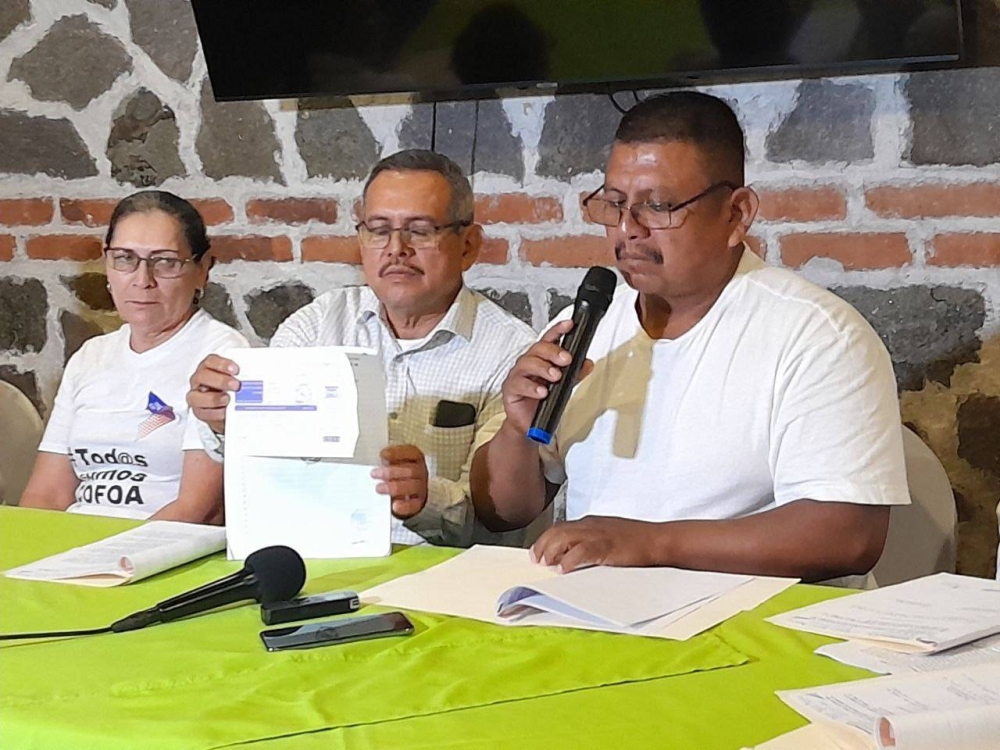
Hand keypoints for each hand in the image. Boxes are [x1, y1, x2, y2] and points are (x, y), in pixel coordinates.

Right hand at [187, 354, 240, 434]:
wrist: (230, 411)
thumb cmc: (234, 390)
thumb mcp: (238, 379)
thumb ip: (242, 376)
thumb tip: (256, 376)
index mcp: (209, 368)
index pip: (211, 361)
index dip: (222, 364)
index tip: (236, 370)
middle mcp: (200, 380)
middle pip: (203, 376)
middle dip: (220, 380)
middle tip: (236, 385)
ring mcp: (197, 396)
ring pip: (197, 396)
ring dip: (214, 398)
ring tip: (228, 400)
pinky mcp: (199, 411)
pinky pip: (203, 412)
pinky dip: (215, 412)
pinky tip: (225, 411)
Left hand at [371, 444, 427, 518]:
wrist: (406, 494)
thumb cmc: (397, 475)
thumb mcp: (392, 464)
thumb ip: (385, 462)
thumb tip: (370, 463)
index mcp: (415, 458)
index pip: (410, 452)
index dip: (397, 453)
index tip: (382, 454)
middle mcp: (420, 472)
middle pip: (411, 470)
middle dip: (391, 472)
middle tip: (374, 474)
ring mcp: (421, 487)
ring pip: (413, 486)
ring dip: (395, 487)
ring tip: (379, 488)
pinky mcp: (418, 503)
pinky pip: (414, 504)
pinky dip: (404, 505)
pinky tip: (395, 505)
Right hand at [500, 320, 593, 435]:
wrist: (528, 422)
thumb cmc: (542, 400)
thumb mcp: (562, 386)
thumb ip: (574, 373)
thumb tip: (587, 363)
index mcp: (541, 358)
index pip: (549, 339)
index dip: (558, 330)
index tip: (569, 325)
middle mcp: (528, 363)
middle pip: (538, 349)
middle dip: (553, 352)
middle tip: (566, 360)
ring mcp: (518, 375)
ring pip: (527, 363)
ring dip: (543, 368)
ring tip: (555, 376)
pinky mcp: (510, 389)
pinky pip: (518, 384)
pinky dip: (531, 387)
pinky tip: (542, 392)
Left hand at [529, 516, 658, 572]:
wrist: (658, 540)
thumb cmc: (637, 541)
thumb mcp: (609, 537)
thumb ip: (591, 544)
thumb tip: (572, 557)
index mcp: (591, 523)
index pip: (561, 527)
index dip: (546, 539)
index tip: (537, 551)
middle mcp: (591, 525)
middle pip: (558, 531)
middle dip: (543, 545)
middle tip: (536, 560)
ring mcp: (599, 534)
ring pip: (565, 538)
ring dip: (552, 551)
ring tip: (545, 564)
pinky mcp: (607, 546)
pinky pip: (583, 551)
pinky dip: (570, 559)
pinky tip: (563, 569)